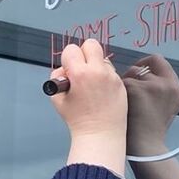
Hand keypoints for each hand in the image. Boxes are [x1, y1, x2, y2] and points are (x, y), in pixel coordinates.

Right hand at [49, 39, 127, 176]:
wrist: (100, 134)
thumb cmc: (77, 120)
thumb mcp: (57, 99)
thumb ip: (57, 78)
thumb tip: (65, 69)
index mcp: (80, 74)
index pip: (72, 49)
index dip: (68, 60)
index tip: (69, 71)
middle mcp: (98, 71)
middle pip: (91, 44)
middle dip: (84, 53)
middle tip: (82, 69)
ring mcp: (112, 77)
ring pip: (102, 59)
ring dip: (96, 66)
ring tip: (92, 85)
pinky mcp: (121, 84)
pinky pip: (111, 72)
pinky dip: (105, 78)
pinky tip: (102, 93)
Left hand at [123, 55, 178, 155]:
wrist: (144, 147)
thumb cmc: (150, 130)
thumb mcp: (164, 106)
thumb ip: (158, 88)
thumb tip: (140, 73)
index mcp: (177, 89)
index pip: (160, 61)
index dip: (146, 64)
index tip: (139, 73)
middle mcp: (168, 84)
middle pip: (145, 64)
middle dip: (135, 74)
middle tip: (128, 88)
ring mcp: (152, 85)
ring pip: (131, 72)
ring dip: (125, 83)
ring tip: (124, 101)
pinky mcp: (135, 88)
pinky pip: (120, 81)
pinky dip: (117, 91)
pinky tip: (119, 105)